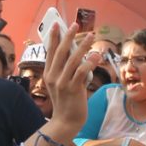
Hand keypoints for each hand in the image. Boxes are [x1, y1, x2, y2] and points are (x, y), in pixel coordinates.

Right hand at [44, 22, 98, 139]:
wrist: (66, 121)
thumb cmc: (66, 102)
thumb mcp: (60, 84)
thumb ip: (65, 70)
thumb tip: (76, 53)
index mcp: (48, 73)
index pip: (50, 51)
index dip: (53, 37)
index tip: (56, 24)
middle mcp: (53, 76)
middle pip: (61, 52)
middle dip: (68, 36)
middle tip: (75, 24)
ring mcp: (62, 83)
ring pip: (73, 59)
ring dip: (83, 46)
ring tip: (91, 36)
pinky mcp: (73, 89)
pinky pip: (81, 72)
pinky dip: (90, 62)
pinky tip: (97, 55)